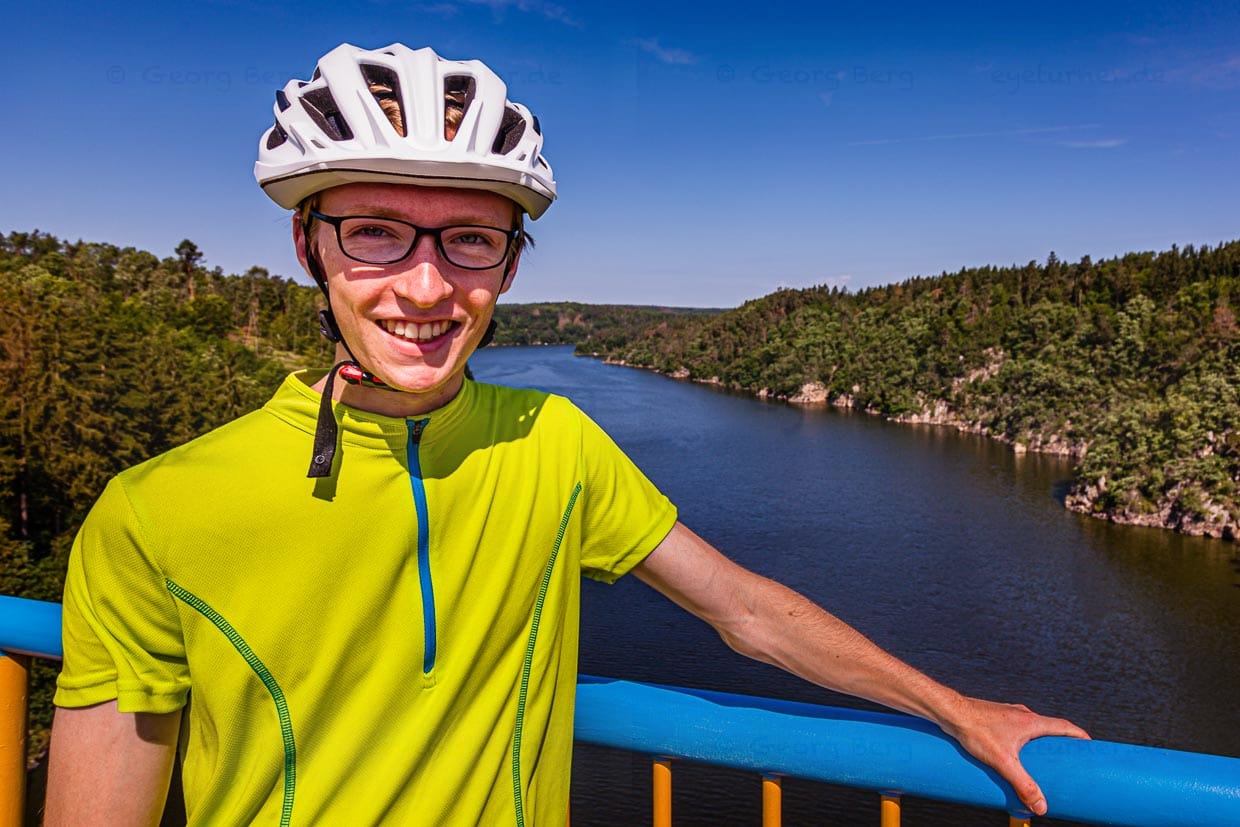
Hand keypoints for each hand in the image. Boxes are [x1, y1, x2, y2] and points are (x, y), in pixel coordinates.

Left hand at [941, 696, 1089, 815]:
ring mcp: (1008, 715)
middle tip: (1067, 760)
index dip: (1079, 736)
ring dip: (1040, 742)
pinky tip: (1013, 753)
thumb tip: (1041, 806)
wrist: (949, 711)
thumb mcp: (1003, 761)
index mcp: (1031, 721)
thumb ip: (1023, 784)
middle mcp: (1022, 715)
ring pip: (1031, 729)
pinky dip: (1023, 741)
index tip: (1090, 746)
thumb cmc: (975, 729)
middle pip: (1050, 728)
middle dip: (1060, 743)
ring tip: (1041, 761)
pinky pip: (1016, 730)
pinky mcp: (995, 718)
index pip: (1064, 726)